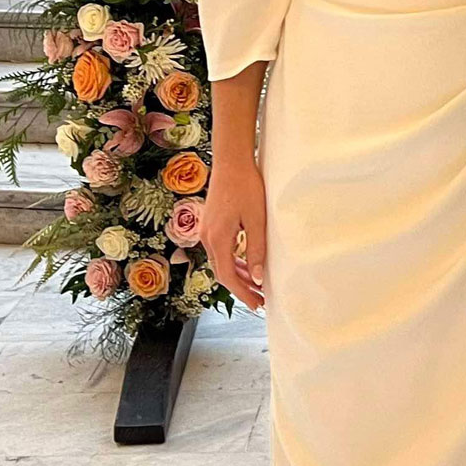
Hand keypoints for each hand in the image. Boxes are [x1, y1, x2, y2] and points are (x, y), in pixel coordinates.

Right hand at [204, 150, 269, 309]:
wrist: (231, 162)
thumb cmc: (246, 186)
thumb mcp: (256, 219)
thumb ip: (256, 249)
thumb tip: (257, 277)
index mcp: (218, 238)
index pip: (228, 276)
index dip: (242, 293)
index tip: (257, 304)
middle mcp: (207, 237)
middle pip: (222, 272)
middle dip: (241, 288)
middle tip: (259, 300)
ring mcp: (206, 230)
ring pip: (220, 262)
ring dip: (237, 275)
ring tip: (255, 286)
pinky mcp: (209, 224)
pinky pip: (219, 250)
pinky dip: (232, 261)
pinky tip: (245, 265)